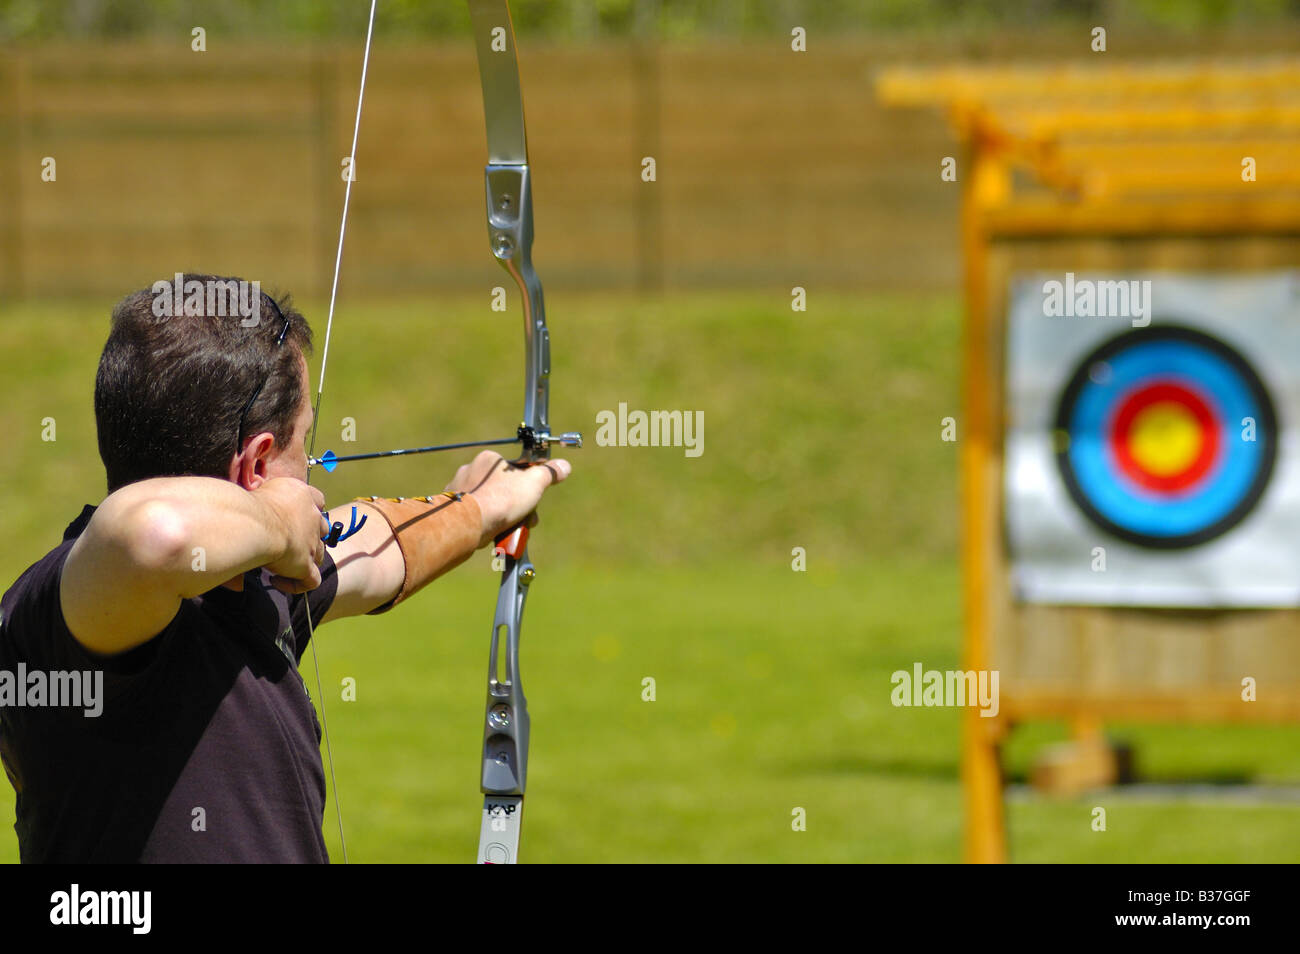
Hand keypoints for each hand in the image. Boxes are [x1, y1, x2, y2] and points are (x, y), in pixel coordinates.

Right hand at [255, 477, 329, 592]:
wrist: (250, 523)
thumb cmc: (244, 505)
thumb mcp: (252, 497)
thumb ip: (250, 512)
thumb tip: (240, 533)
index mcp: (300, 494)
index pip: (317, 498)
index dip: (310, 508)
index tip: (293, 517)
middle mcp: (311, 517)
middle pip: (321, 528)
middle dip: (309, 536)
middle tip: (285, 543)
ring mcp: (311, 542)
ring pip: (318, 553)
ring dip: (303, 559)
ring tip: (280, 564)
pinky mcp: (305, 565)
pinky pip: (311, 580)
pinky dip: (297, 584)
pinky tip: (276, 581)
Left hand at [446, 450, 571, 547]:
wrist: (470, 523)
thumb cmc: (501, 499)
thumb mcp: (534, 482)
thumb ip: (549, 473)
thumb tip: (563, 466)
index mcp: (489, 459)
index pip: (514, 471)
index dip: (527, 486)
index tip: (533, 501)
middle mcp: (470, 471)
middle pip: (501, 488)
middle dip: (516, 505)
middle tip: (524, 520)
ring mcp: (458, 490)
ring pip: (488, 502)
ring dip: (502, 516)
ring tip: (510, 529)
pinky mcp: (452, 509)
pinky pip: (474, 515)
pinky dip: (484, 523)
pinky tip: (492, 531)